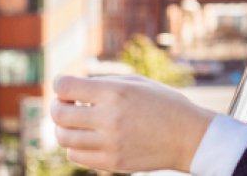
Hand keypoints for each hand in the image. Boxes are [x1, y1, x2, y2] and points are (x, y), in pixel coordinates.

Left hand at [51, 73, 217, 172]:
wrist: (190, 137)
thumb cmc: (164, 105)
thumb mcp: (138, 83)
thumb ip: (104, 83)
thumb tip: (72, 89)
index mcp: (116, 92)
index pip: (65, 86)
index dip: (60, 84)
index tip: (65, 87)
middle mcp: (110, 118)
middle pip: (59, 114)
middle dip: (56, 107)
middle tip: (64, 106)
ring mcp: (110, 143)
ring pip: (64, 138)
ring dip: (63, 128)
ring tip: (76, 124)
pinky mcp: (112, 163)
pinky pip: (76, 156)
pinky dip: (75, 147)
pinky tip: (88, 139)